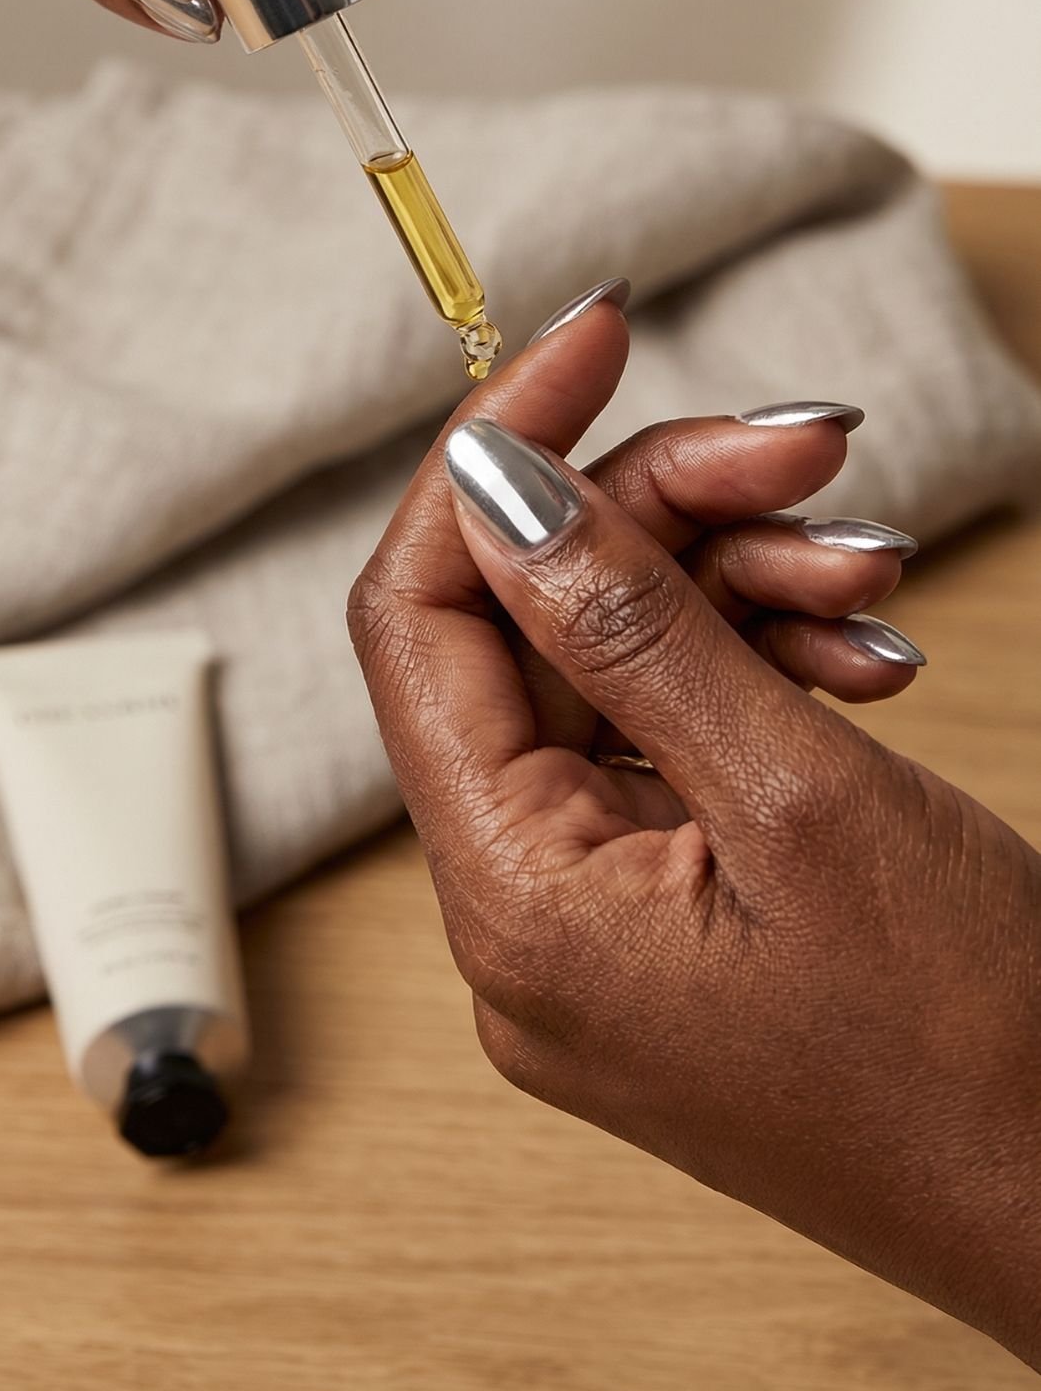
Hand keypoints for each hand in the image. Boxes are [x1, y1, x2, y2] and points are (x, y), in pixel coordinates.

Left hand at [348, 297, 1040, 1368]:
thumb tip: (492, 483)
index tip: (596, 341)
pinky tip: (862, 650)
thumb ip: (627, 625)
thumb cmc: (970, 1049)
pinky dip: (763, 670)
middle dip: (671, 515)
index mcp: (515, 901)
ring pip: (620, 674)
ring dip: (740, 585)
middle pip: (538, 633)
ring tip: (869, 569)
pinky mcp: (671, 916)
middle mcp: (526, 915)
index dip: (492, 459)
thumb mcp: (799, 796)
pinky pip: (679, 743)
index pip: (420, 621)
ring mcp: (598, 920)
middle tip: (808, 450)